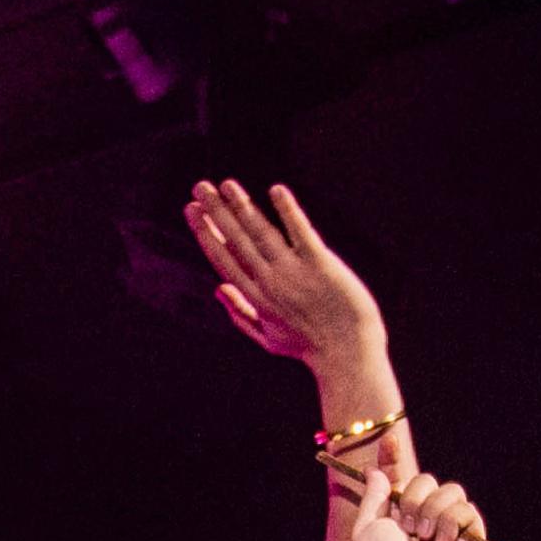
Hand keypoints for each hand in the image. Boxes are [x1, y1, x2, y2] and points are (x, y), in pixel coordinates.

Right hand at [183, 179, 386, 379]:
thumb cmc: (310, 347)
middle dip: (216, 213)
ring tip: (226, 185)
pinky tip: (275, 191)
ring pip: (261, 234)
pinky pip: (300, 232)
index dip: (206, 233)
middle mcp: (270, 283)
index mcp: (256, 298)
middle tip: (200, 187)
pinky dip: (288, 211)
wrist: (348, 355)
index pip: (224, 259)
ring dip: (242, 207)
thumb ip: (240, 313)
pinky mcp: (320, 264)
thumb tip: (218, 288)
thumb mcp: (268, 338)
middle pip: (237, 242)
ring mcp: (294, 272)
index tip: (192, 210)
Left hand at [350, 464, 486, 540]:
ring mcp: (450, 526)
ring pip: (450, 490)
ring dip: (432, 512)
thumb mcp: (367, 528)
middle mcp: (426, 516)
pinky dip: (451, 522)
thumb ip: (374, 496)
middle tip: (407, 526)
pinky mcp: (471, 536)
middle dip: (413, 498)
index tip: (389, 439)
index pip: (401, 477)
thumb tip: (375, 470)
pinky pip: (466, 508)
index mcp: (400, 513)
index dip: (394, 457)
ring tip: (424, 538)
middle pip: (427, 479)